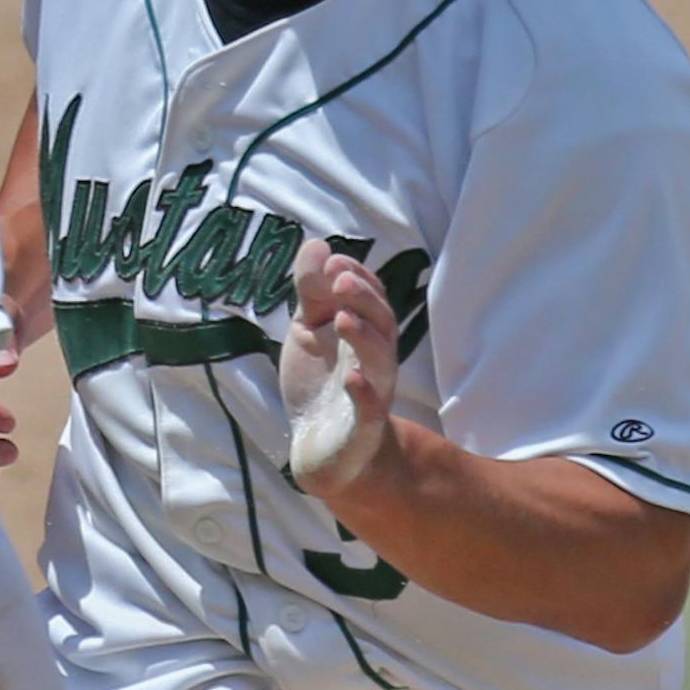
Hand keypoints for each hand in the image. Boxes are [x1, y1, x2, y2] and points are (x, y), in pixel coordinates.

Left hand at [280, 238, 398, 495]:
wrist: (318, 445)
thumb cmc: (318, 380)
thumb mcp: (307, 329)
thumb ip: (312, 291)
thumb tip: (318, 244)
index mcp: (364, 333)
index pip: (372, 299)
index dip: (358, 277)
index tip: (333, 262)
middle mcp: (374, 359)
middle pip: (382, 324)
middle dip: (364, 299)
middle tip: (340, 280)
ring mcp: (372, 391)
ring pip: (381, 362)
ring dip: (364, 338)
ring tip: (341, 319)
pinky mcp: (362, 426)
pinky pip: (371, 409)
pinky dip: (364, 393)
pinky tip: (351, 378)